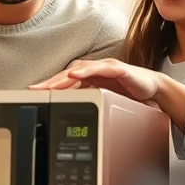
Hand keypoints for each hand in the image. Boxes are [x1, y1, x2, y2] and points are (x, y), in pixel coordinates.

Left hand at [31, 58, 159, 103]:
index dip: (48, 87)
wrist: (153, 90)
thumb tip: (71, 117)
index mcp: (88, 78)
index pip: (64, 82)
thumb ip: (88, 104)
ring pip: (79, 70)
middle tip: (34, 90)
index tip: (31, 94)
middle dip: (49, 83)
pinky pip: (99, 68)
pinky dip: (86, 71)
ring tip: (49, 85)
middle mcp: (93, 70)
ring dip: (63, 77)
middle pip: (67, 75)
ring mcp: (104, 67)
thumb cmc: (128, 94)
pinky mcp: (117, 68)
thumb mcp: (103, 101)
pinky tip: (75, 74)